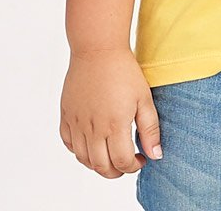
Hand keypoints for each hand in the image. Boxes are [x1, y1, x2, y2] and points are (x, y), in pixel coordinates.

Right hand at [59, 47, 162, 178]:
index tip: (141, 159)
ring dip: (98, 164)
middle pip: (101, 166)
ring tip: (110, 155)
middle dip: (116, 171)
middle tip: (126, 163)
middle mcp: (93, 128)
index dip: (133, 166)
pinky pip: (68, 143)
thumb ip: (150, 129)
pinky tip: (92, 143)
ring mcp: (76, 122)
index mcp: (114, 124)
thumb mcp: (144, 98)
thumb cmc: (123, 71)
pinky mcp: (66, 114)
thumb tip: (155, 155)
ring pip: (83, 159)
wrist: (98, 49)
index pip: (122, 162)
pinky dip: (79, 151)